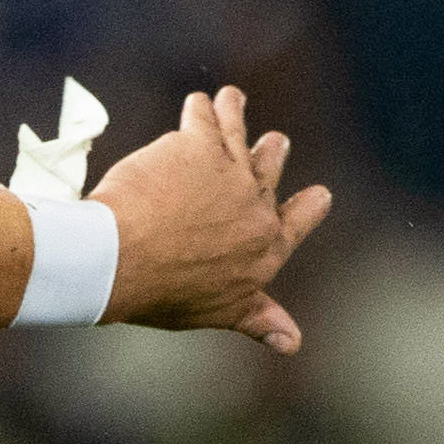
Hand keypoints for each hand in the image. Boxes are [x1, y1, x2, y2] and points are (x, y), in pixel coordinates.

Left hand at [96, 85, 334, 353]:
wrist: (122, 260)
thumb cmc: (164, 291)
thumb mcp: (221, 311)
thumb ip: (260, 320)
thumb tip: (293, 343)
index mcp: (264, 248)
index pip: (297, 223)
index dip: (309, 208)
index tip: (321, 195)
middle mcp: (254, 205)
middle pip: (269, 168)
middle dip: (271, 152)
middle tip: (276, 140)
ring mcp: (228, 169)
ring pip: (238, 130)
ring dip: (235, 112)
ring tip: (233, 100)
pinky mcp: (196, 143)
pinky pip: (204, 114)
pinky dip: (202, 107)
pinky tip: (199, 102)